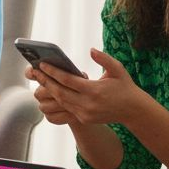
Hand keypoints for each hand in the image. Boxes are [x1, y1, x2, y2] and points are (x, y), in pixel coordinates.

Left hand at [30, 48, 146, 125]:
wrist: (133, 110)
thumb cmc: (125, 86)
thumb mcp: (118, 69)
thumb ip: (104, 59)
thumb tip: (91, 50)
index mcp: (94, 90)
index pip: (67, 80)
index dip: (53, 72)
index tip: (42, 64)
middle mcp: (88, 104)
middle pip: (59, 92)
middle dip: (45, 81)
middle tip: (34, 71)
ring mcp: (85, 113)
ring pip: (61, 101)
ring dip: (49, 90)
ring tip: (40, 79)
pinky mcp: (84, 119)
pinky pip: (67, 108)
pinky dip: (58, 99)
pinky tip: (51, 90)